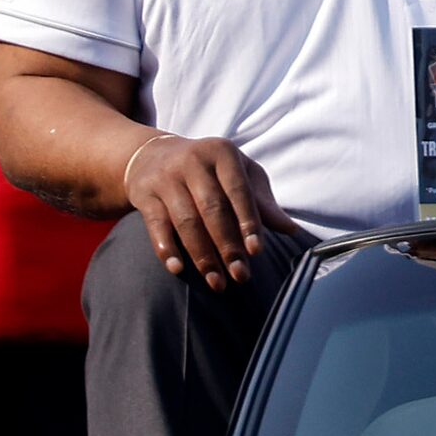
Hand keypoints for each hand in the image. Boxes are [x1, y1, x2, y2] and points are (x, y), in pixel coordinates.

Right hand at [124, 135, 296, 290]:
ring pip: (186, 221)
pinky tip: (177, 269)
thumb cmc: (210, 170)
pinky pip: (156, 225)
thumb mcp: (239, 174)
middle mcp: (193, 162)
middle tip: (240, 276)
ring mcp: (166, 178)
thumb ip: (262, 202)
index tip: (256, 251)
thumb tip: (290, 229)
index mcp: (223, 153)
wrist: (154, 155)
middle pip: (212, 210)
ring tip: (216, 281)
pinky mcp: (145, 194)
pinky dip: (166, 248)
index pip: (239, 192)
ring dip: (202, 255)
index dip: (248, 222)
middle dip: (227, 246)